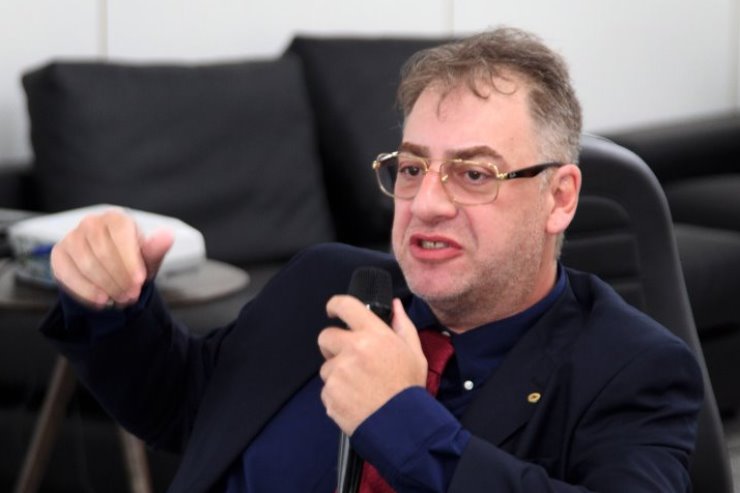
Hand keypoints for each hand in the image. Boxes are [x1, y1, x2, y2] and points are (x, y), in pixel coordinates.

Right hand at [50, 208, 173, 309]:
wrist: (110, 271)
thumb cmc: (132, 261)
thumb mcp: (148, 258)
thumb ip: (156, 249)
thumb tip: (168, 236)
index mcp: (117, 219)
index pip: (121, 236)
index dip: (130, 261)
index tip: (140, 282)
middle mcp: (92, 223)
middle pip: (103, 253)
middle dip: (119, 279)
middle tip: (131, 296)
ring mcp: (72, 237)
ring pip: (86, 265)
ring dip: (105, 287)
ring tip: (119, 300)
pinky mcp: (59, 254)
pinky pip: (68, 274)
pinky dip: (86, 291)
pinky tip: (101, 301)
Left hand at [318, 297, 426, 434]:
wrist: (402, 426)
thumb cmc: (409, 388)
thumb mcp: (414, 352)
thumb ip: (402, 325)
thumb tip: (394, 305)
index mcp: (373, 335)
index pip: (345, 306)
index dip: (334, 305)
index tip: (332, 310)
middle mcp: (353, 349)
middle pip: (325, 336)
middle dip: (333, 346)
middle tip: (350, 358)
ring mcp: (339, 372)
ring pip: (327, 367)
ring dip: (338, 374)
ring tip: (360, 386)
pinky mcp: (330, 393)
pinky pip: (327, 389)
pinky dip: (337, 394)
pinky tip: (356, 400)